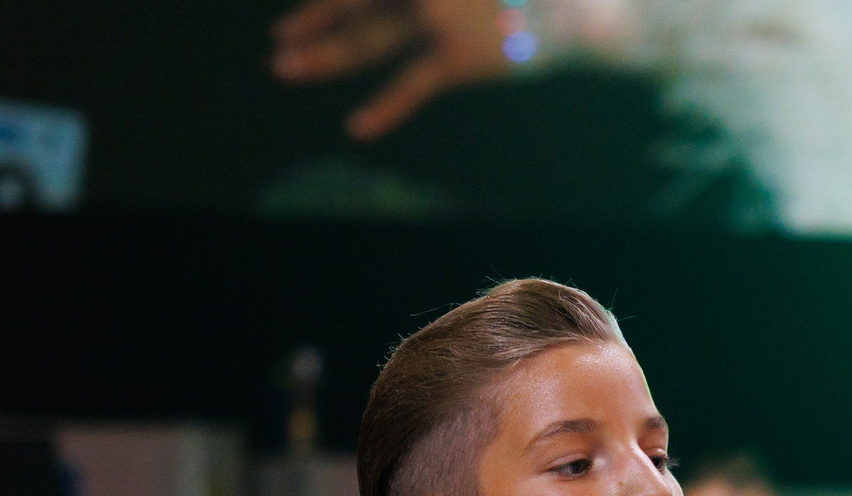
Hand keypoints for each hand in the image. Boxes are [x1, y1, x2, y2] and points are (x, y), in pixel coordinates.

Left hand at [269, 0, 512, 140]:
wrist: (573, 11)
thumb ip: (425, 4)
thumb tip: (411, 16)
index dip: (331, 0)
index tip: (301, 17)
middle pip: (356, 2)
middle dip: (312, 21)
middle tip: (278, 41)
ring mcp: (437, 18)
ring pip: (368, 38)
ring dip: (324, 54)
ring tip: (283, 69)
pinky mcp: (458, 57)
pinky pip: (411, 85)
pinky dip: (385, 107)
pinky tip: (358, 128)